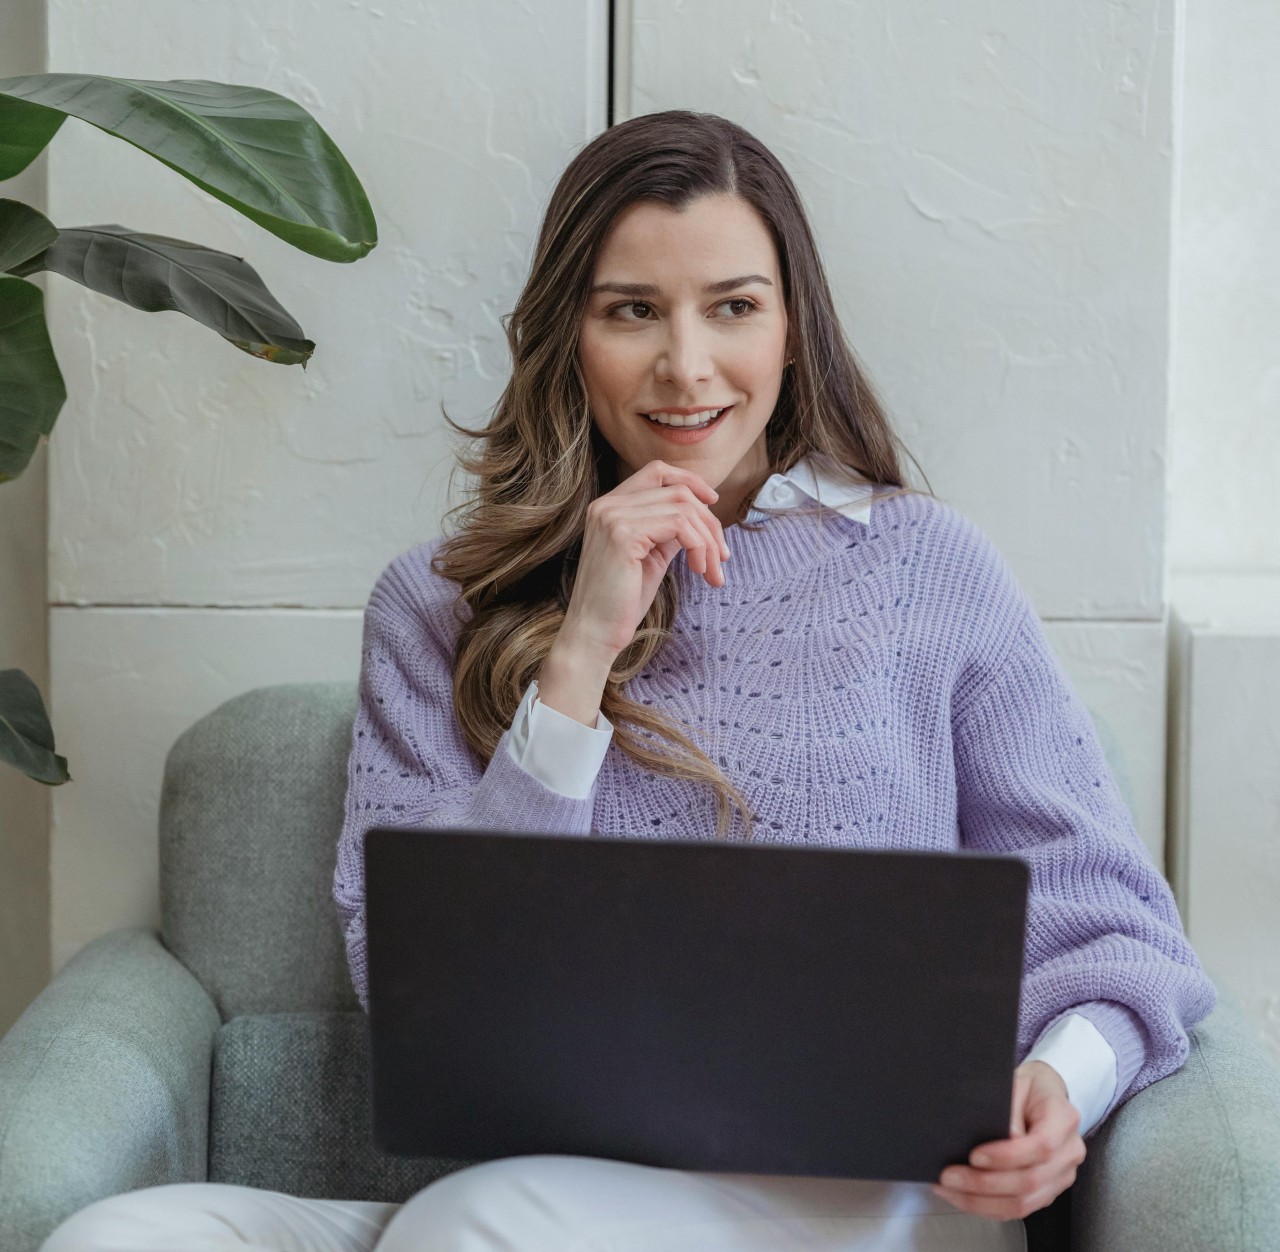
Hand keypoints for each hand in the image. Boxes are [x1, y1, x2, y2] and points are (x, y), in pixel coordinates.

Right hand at [563, 459, 730, 659]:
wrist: (594, 634)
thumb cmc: (621, 602)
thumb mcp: (651, 558)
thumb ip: (669, 532)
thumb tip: (700, 517)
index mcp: (610, 507)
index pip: (657, 472)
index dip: (690, 481)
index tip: (714, 504)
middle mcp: (608, 505)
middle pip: (678, 491)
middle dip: (709, 522)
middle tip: (722, 557)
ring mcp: (613, 516)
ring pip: (683, 507)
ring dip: (708, 540)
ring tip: (712, 571)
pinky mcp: (623, 534)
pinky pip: (679, 524)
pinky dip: (698, 546)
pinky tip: (698, 570)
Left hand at [931, 1060, 1085, 1221]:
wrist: (1044, 1095)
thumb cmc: (1027, 1088)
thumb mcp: (1015, 1083)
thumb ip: (1008, 1109)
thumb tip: (1003, 1139)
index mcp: (1064, 1119)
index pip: (1042, 1146)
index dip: (1007, 1156)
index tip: (974, 1156)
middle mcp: (1069, 1152)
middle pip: (1031, 1181)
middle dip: (985, 1184)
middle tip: (949, 1176)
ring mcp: (1062, 1176)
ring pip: (1024, 1203)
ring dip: (982, 1201)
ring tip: (949, 1190)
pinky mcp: (1048, 1191)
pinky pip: (1020, 1209)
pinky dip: (988, 1206)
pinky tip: (963, 1197)